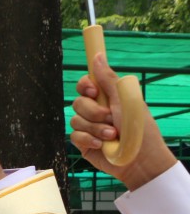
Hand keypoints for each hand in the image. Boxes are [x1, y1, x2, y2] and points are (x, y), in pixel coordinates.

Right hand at [70, 52, 175, 190]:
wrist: (138, 158)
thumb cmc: (138, 128)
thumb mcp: (125, 99)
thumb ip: (108, 79)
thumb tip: (97, 55)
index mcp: (107, 97)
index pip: (86, 84)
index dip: (85, 85)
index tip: (94, 91)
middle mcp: (96, 110)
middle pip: (77, 102)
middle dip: (93, 111)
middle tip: (110, 117)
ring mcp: (88, 127)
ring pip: (75, 120)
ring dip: (94, 128)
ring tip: (111, 135)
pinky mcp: (83, 143)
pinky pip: (74, 136)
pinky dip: (88, 139)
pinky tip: (101, 145)